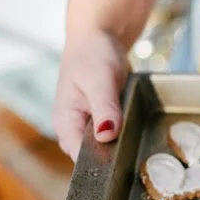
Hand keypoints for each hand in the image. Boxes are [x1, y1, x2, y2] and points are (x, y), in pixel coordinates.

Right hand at [53, 28, 128, 160]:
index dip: (102, 162)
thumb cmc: (93, 54)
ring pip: (105, 149)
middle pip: (94, 158)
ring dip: (121, 144)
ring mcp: (86, 126)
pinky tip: (133, 124)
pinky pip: (112, 137)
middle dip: (114, 154)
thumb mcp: (100, 80)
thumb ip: (104, 108)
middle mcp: (73, 129)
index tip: (123, 157)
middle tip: (133, 140)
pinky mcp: (100, 121)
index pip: (81, 159)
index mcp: (65, 123)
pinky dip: (123, 133)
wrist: (99, 37)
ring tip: (134, 129)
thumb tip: (106, 136)